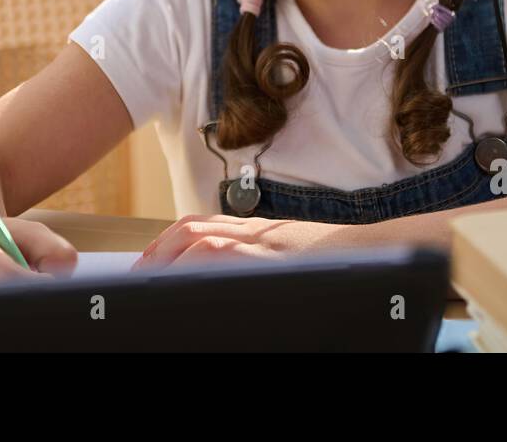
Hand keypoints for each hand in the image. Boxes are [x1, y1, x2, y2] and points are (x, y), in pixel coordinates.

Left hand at [130, 214, 355, 270]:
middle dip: (157, 253)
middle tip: (138, 277)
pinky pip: (224, 253)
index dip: (163, 243)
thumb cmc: (327, 257)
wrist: (368, 249)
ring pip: (199, 239)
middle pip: (189, 230)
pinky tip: (184, 279)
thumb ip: (249, 256)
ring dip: (169, 257)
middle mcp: (251, 229)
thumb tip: (212, 276)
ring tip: (150, 280)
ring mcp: (259, 241)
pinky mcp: (269, 256)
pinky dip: (199, 261)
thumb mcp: (282, 251)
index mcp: (250, 228)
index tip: (145, 262)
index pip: (194, 226)